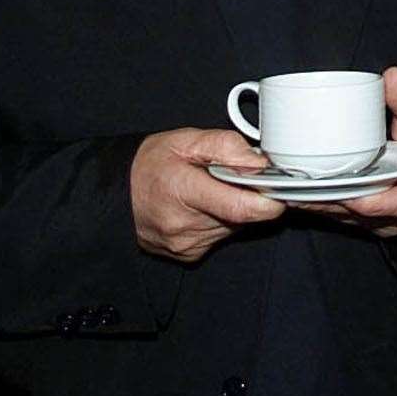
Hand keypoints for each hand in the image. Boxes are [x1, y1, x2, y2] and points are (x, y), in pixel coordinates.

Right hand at [130, 127, 285, 262]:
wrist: (116, 194)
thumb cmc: (150, 163)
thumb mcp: (187, 140)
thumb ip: (227, 146)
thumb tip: (260, 162)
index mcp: (183, 191)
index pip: (242, 207)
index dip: (269, 200)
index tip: (280, 188)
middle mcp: (185, 225)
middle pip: (242, 216)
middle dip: (248, 195)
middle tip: (230, 177)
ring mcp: (185, 244)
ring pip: (235, 226)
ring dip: (233, 208)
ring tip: (210, 189)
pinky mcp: (188, 255)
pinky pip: (221, 236)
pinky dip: (220, 220)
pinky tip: (201, 206)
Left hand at [289, 66, 396, 237]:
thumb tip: (392, 76)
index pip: (396, 203)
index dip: (366, 200)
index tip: (339, 188)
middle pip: (361, 215)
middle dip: (327, 203)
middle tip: (296, 188)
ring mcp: (385, 222)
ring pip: (347, 219)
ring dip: (318, 207)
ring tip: (288, 192)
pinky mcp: (369, 221)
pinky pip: (342, 218)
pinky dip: (321, 207)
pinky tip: (297, 196)